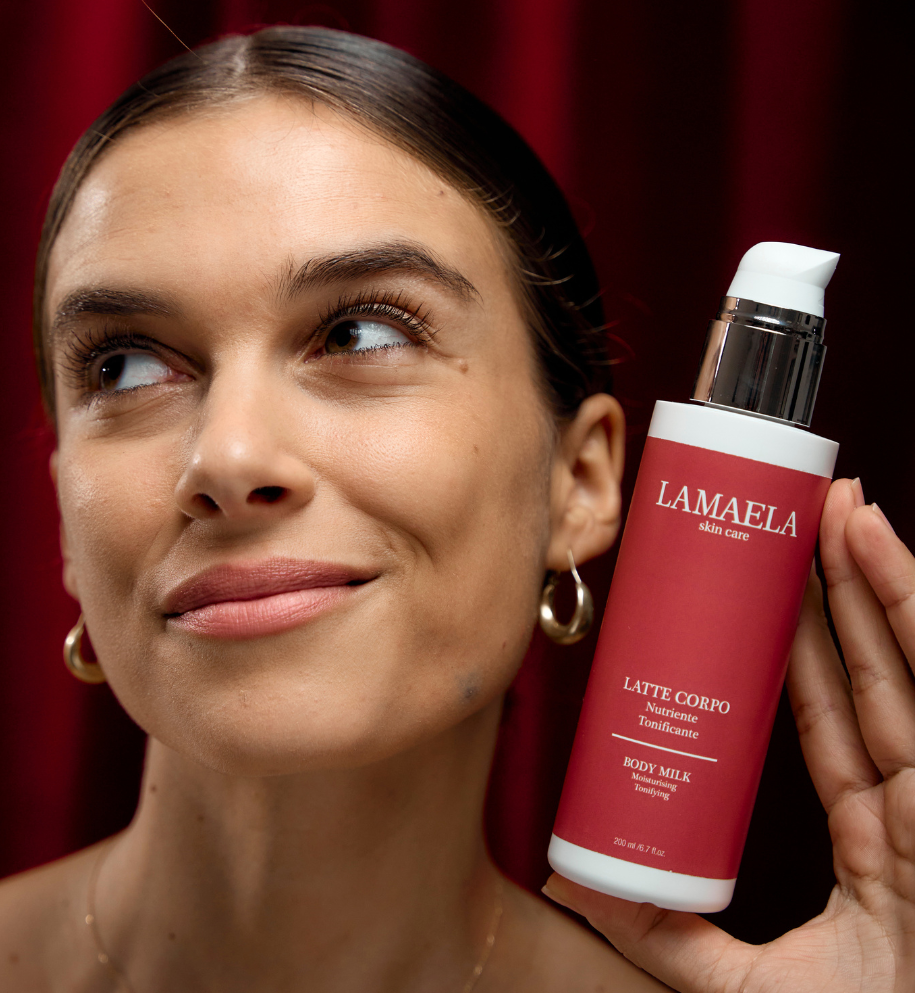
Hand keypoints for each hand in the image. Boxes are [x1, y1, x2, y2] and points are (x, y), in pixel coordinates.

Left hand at [543, 478, 914, 991]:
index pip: (826, 721)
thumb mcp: (743, 984)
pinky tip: (874, 539)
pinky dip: (908, 598)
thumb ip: (662, 938)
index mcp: (869, 838)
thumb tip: (570, 886)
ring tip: (828, 507)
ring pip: (899, 659)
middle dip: (828, 595)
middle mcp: (908, 802)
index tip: (752, 596)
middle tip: (789, 523)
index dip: (796, 654)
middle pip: (864, 674)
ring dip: (865, 574)